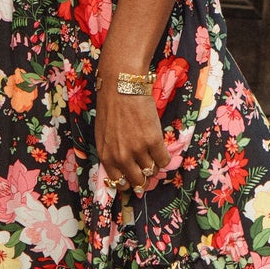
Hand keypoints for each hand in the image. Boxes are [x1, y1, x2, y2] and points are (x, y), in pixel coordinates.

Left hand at [95, 78, 170, 196]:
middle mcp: (121, 157)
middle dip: (144, 179)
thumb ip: (111, 152)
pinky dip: (165, 158)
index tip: (134, 179)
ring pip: (152, 171)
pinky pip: (164, 160)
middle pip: (138, 181)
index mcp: (106, 155)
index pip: (118, 183)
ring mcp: (137, 149)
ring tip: (154, 156)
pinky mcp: (153, 140)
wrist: (121, 85)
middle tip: (148, 172)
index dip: (128, 183)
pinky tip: (162, 150)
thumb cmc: (110, 106)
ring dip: (155, 166)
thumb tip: (124, 166)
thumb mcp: (103, 134)